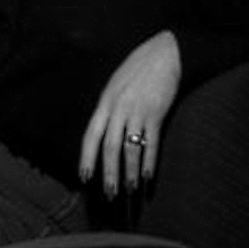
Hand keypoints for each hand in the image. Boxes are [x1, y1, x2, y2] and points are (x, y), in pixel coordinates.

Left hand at [79, 30, 180, 196]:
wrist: (164, 53)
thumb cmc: (138, 70)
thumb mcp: (115, 86)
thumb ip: (108, 108)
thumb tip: (102, 132)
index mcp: (105, 102)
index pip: (90, 135)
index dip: (86, 158)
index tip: (84, 178)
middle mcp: (118, 108)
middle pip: (109, 147)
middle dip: (108, 173)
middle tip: (109, 194)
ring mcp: (138, 111)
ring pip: (130, 149)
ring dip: (129, 172)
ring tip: (129, 190)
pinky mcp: (157, 113)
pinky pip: (151, 142)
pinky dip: (149, 162)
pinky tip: (147, 177)